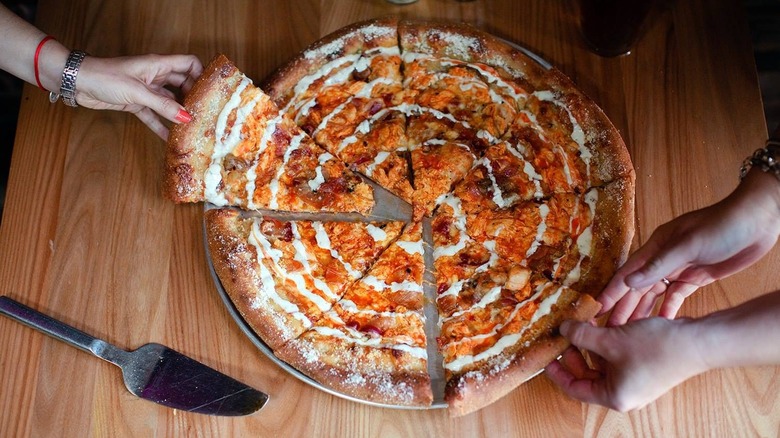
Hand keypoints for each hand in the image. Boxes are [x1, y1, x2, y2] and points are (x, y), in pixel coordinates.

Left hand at [76, 54, 202, 139]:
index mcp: (158, 65)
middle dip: (194, 97)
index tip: (210, 91)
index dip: (201, 74)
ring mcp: (146, 90)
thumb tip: (186, 118)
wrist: (78, 83)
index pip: (189, 63)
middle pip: (183, 84)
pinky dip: (161, 124)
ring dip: (179, 114)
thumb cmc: (105, 76)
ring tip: (192, 127)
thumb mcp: (138, 92)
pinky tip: (170, 137)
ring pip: (169, 102)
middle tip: (206, 113)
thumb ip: (163, 105)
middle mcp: (155, 76)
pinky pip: (154, 114)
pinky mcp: (136, 102)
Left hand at [545, 318, 705, 411]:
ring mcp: (636, 380)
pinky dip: (608, 340)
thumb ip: (582, 335)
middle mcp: (624, 392)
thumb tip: (563, 329)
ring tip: (582, 322)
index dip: (558, 372)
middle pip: (588, 374)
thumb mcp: (611, 339)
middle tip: (564, 334)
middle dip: (575, 352)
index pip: (575, 388)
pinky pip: (618, 354)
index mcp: (614, 396)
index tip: (547, 357)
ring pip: (603, 361)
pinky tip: (603, 321)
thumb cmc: (656, 348)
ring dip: (592, 342)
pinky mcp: (645, 366)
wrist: (698, 342)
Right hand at [599, 169, 779, 324]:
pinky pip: (675, 297)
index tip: (595, 309)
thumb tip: (629, 282)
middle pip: (637, 287)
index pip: (626, 273)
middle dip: (622, 307)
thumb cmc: (722, 225)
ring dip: (641, 312)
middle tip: (609, 330)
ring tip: (629, 332)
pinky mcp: (695, 278)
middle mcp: (663, 259)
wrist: (758, 220)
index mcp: (655, 247)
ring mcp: (679, 269)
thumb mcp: (688, 245)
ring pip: (653, 295)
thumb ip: (659, 265)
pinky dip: (667, 310)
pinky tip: (660, 325)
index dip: (611, 291)